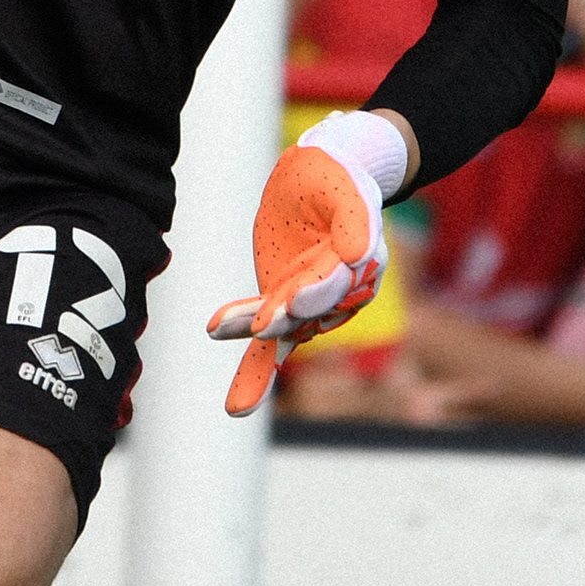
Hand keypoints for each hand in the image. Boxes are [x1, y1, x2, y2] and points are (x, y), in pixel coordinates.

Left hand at [210, 117, 398, 415]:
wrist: (318, 180)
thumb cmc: (332, 178)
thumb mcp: (343, 184)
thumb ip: (352, 217)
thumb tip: (358, 256)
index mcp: (362, 259)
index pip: (337, 281)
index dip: (315, 293)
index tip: (293, 303)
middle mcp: (341, 292)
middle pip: (311, 310)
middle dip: (286, 318)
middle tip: (263, 325)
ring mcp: (311, 304)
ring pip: (284, 328)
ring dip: (257, 337)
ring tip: (222, 328)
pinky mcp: (284, 309)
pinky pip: (270, 350)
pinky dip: (255, 378)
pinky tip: (237, 407)